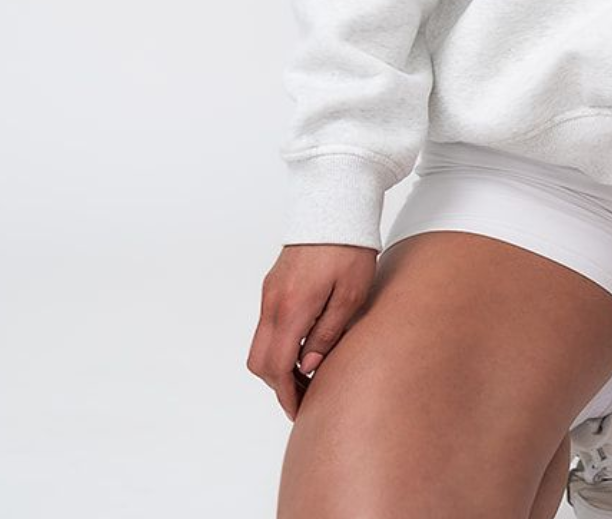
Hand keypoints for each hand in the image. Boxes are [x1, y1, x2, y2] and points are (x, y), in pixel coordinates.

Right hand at [247, 243, 377, 419]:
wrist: (335, 202)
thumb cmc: (350, 247)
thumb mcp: (351, 294)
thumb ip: (328, 333)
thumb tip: (310, 366)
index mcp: (292, 307)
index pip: (277, 366)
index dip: (287, 394)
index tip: (302, 410)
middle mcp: (273, 302)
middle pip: (260, 361)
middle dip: (278, 385)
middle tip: (306, 395)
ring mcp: (270, 292)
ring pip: (260, 344)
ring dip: (278, 365)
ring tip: (310, 373)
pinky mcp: (273, 284)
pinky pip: (267, 325)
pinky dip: (278, 344)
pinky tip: (304, 345)